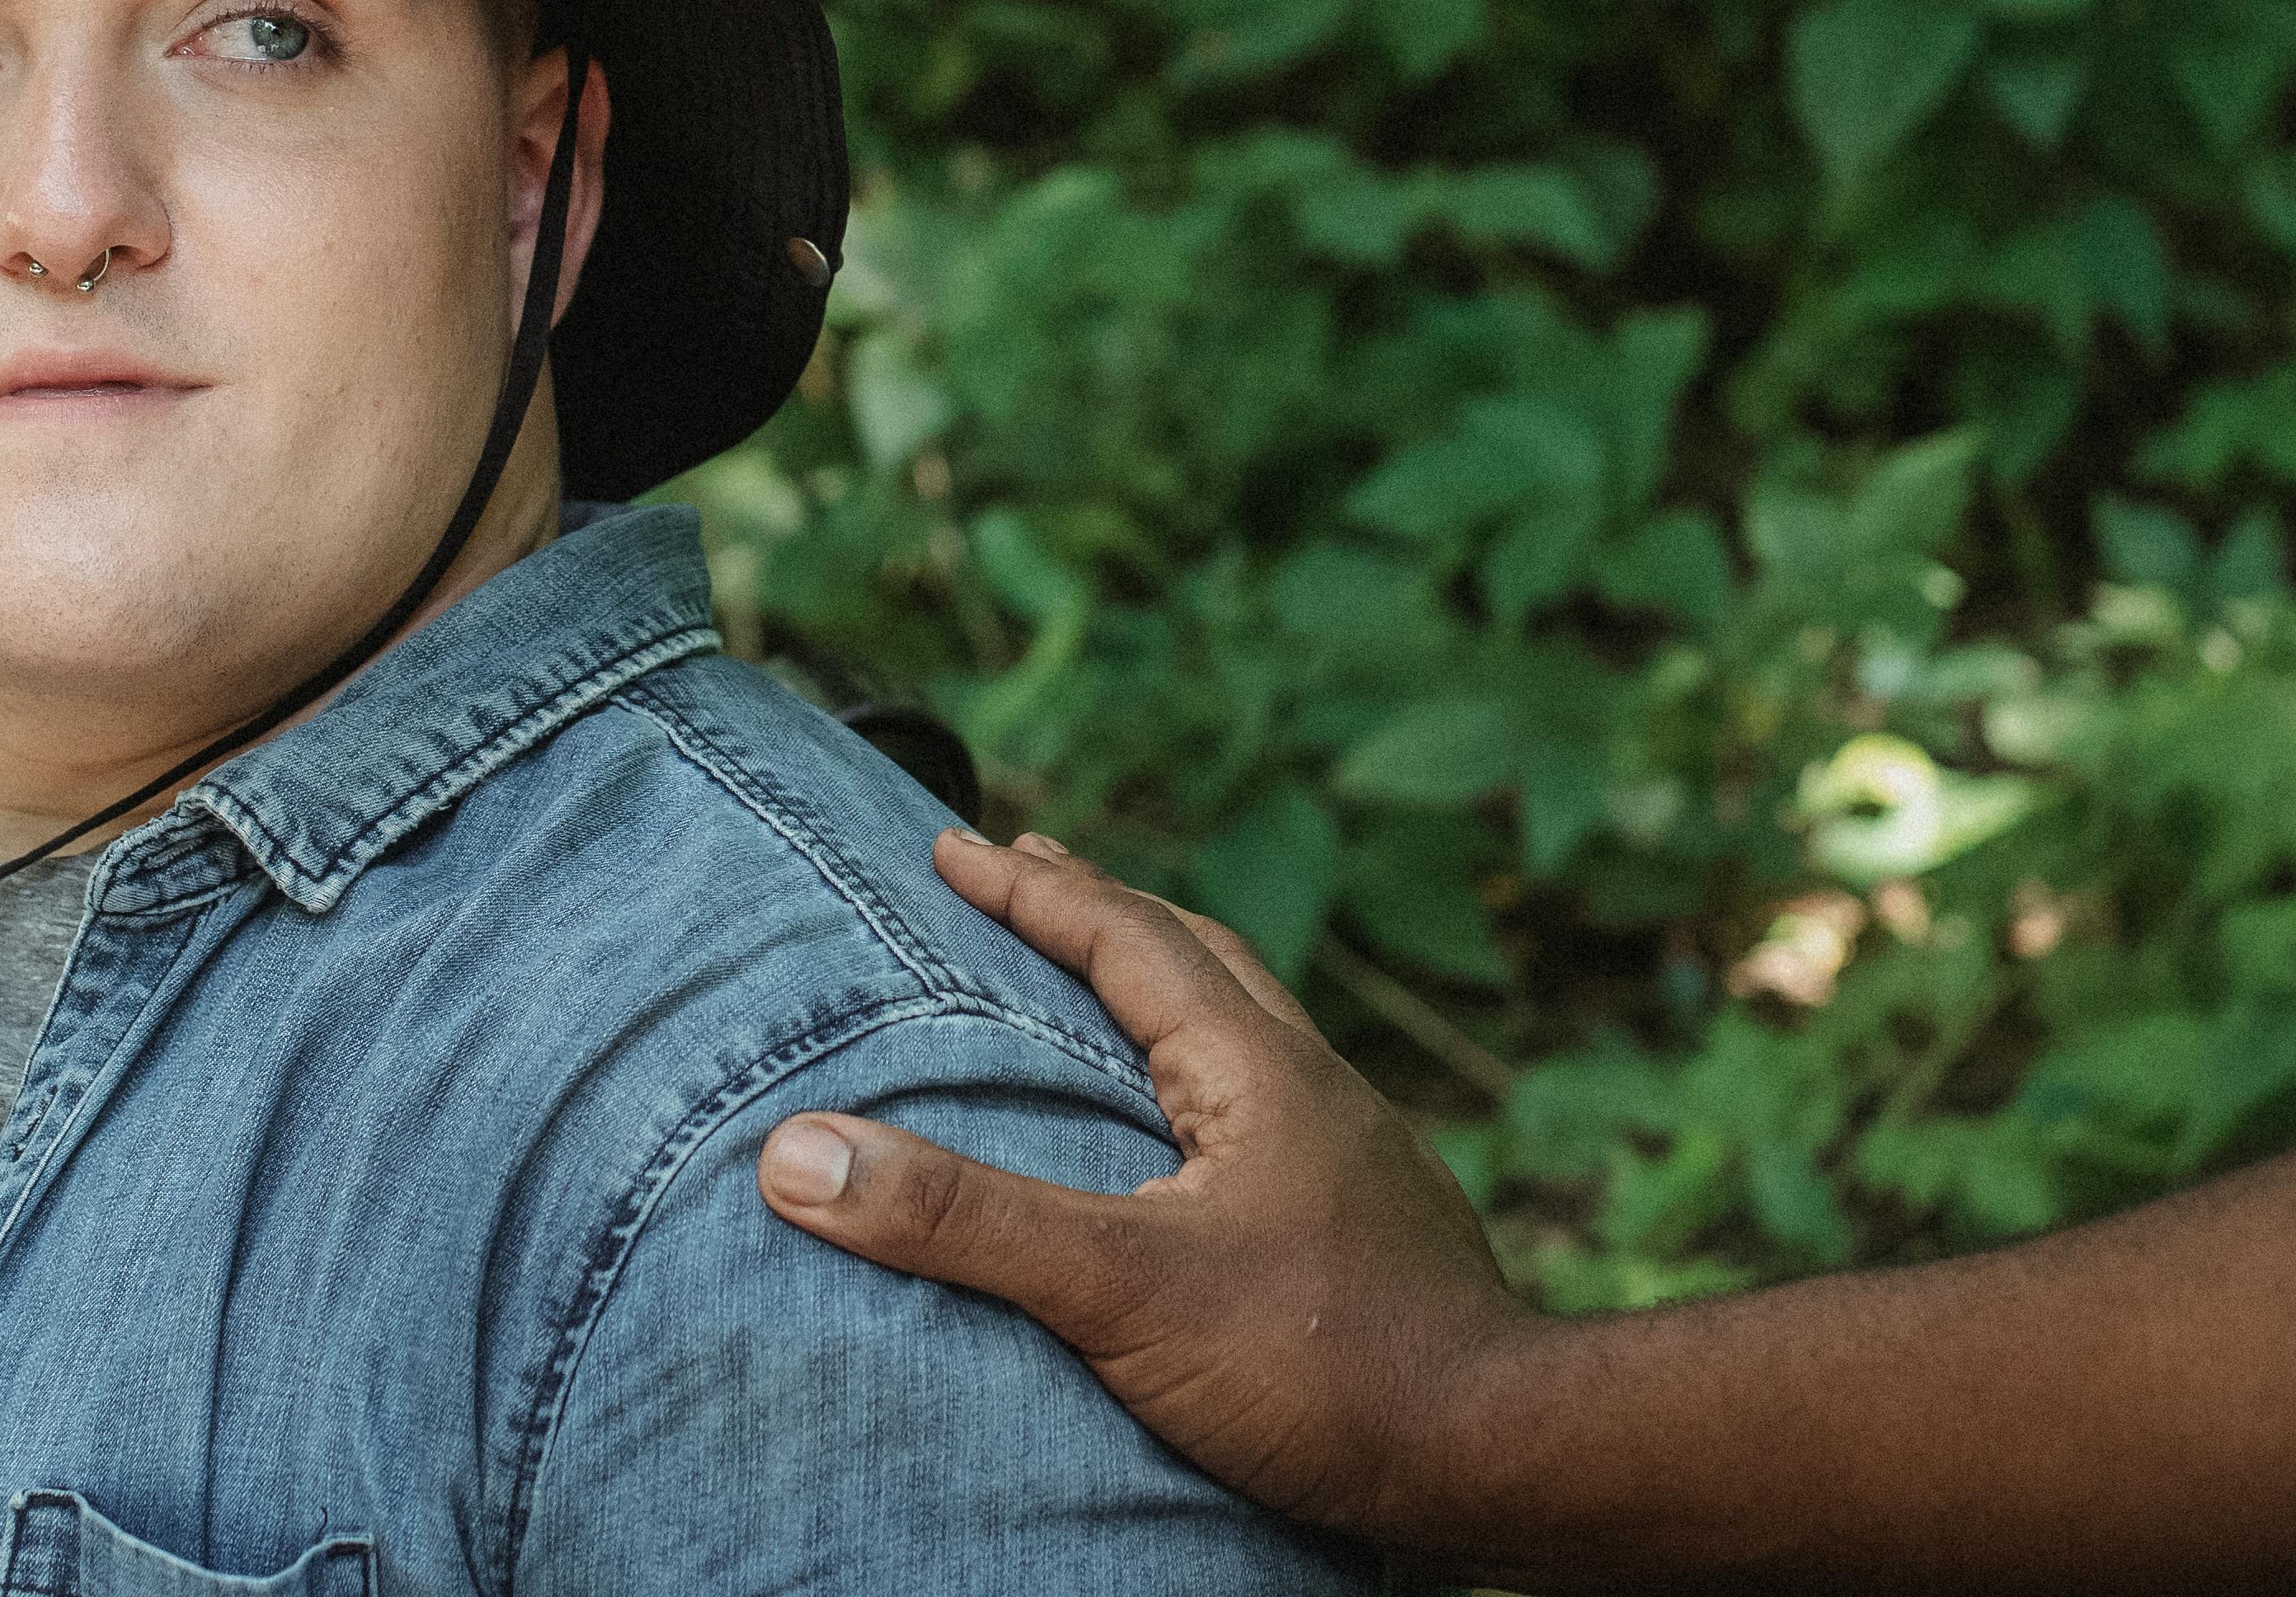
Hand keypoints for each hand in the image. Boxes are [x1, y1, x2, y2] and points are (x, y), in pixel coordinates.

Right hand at [757, 831, 1545, 1542]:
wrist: (1497, 1453)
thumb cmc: (1322, 1365)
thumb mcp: (1119, 1290)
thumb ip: (963, 1219)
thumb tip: (798, 1152)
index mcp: (1255, 1067)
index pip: (1125, 937)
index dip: (1033, 889)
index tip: (954, 842)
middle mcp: (1314, 1084)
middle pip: (1199, 956)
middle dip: (1104, 912)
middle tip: (1032, 874)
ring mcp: (1354, 1153)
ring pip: (1247, 1029)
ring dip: (1167, 988)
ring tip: (1106, 990)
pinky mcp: (1372, 1221)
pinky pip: (1272, 1104)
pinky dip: (1208, 1077)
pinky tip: (1195, 1141)